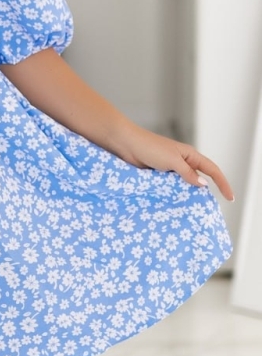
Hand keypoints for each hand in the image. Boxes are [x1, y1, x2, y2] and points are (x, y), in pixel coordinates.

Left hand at [116, 125, 234, 201]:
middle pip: (199, 179)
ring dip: (187, 196)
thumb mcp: (172, 160)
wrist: (126, 144)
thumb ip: (187, 173)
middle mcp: (182, 162)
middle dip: (204, 193)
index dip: (223, 183)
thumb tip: (203, 185)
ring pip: (184, 186)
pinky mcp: (158, 176)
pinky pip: (170, 188)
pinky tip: (174, 206)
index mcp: (189, 155)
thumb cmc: (149, 147)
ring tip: (191, 211)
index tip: (230, 198)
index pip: (212, 170)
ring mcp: (170, 169)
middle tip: (208, 210)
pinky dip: (173, 196)